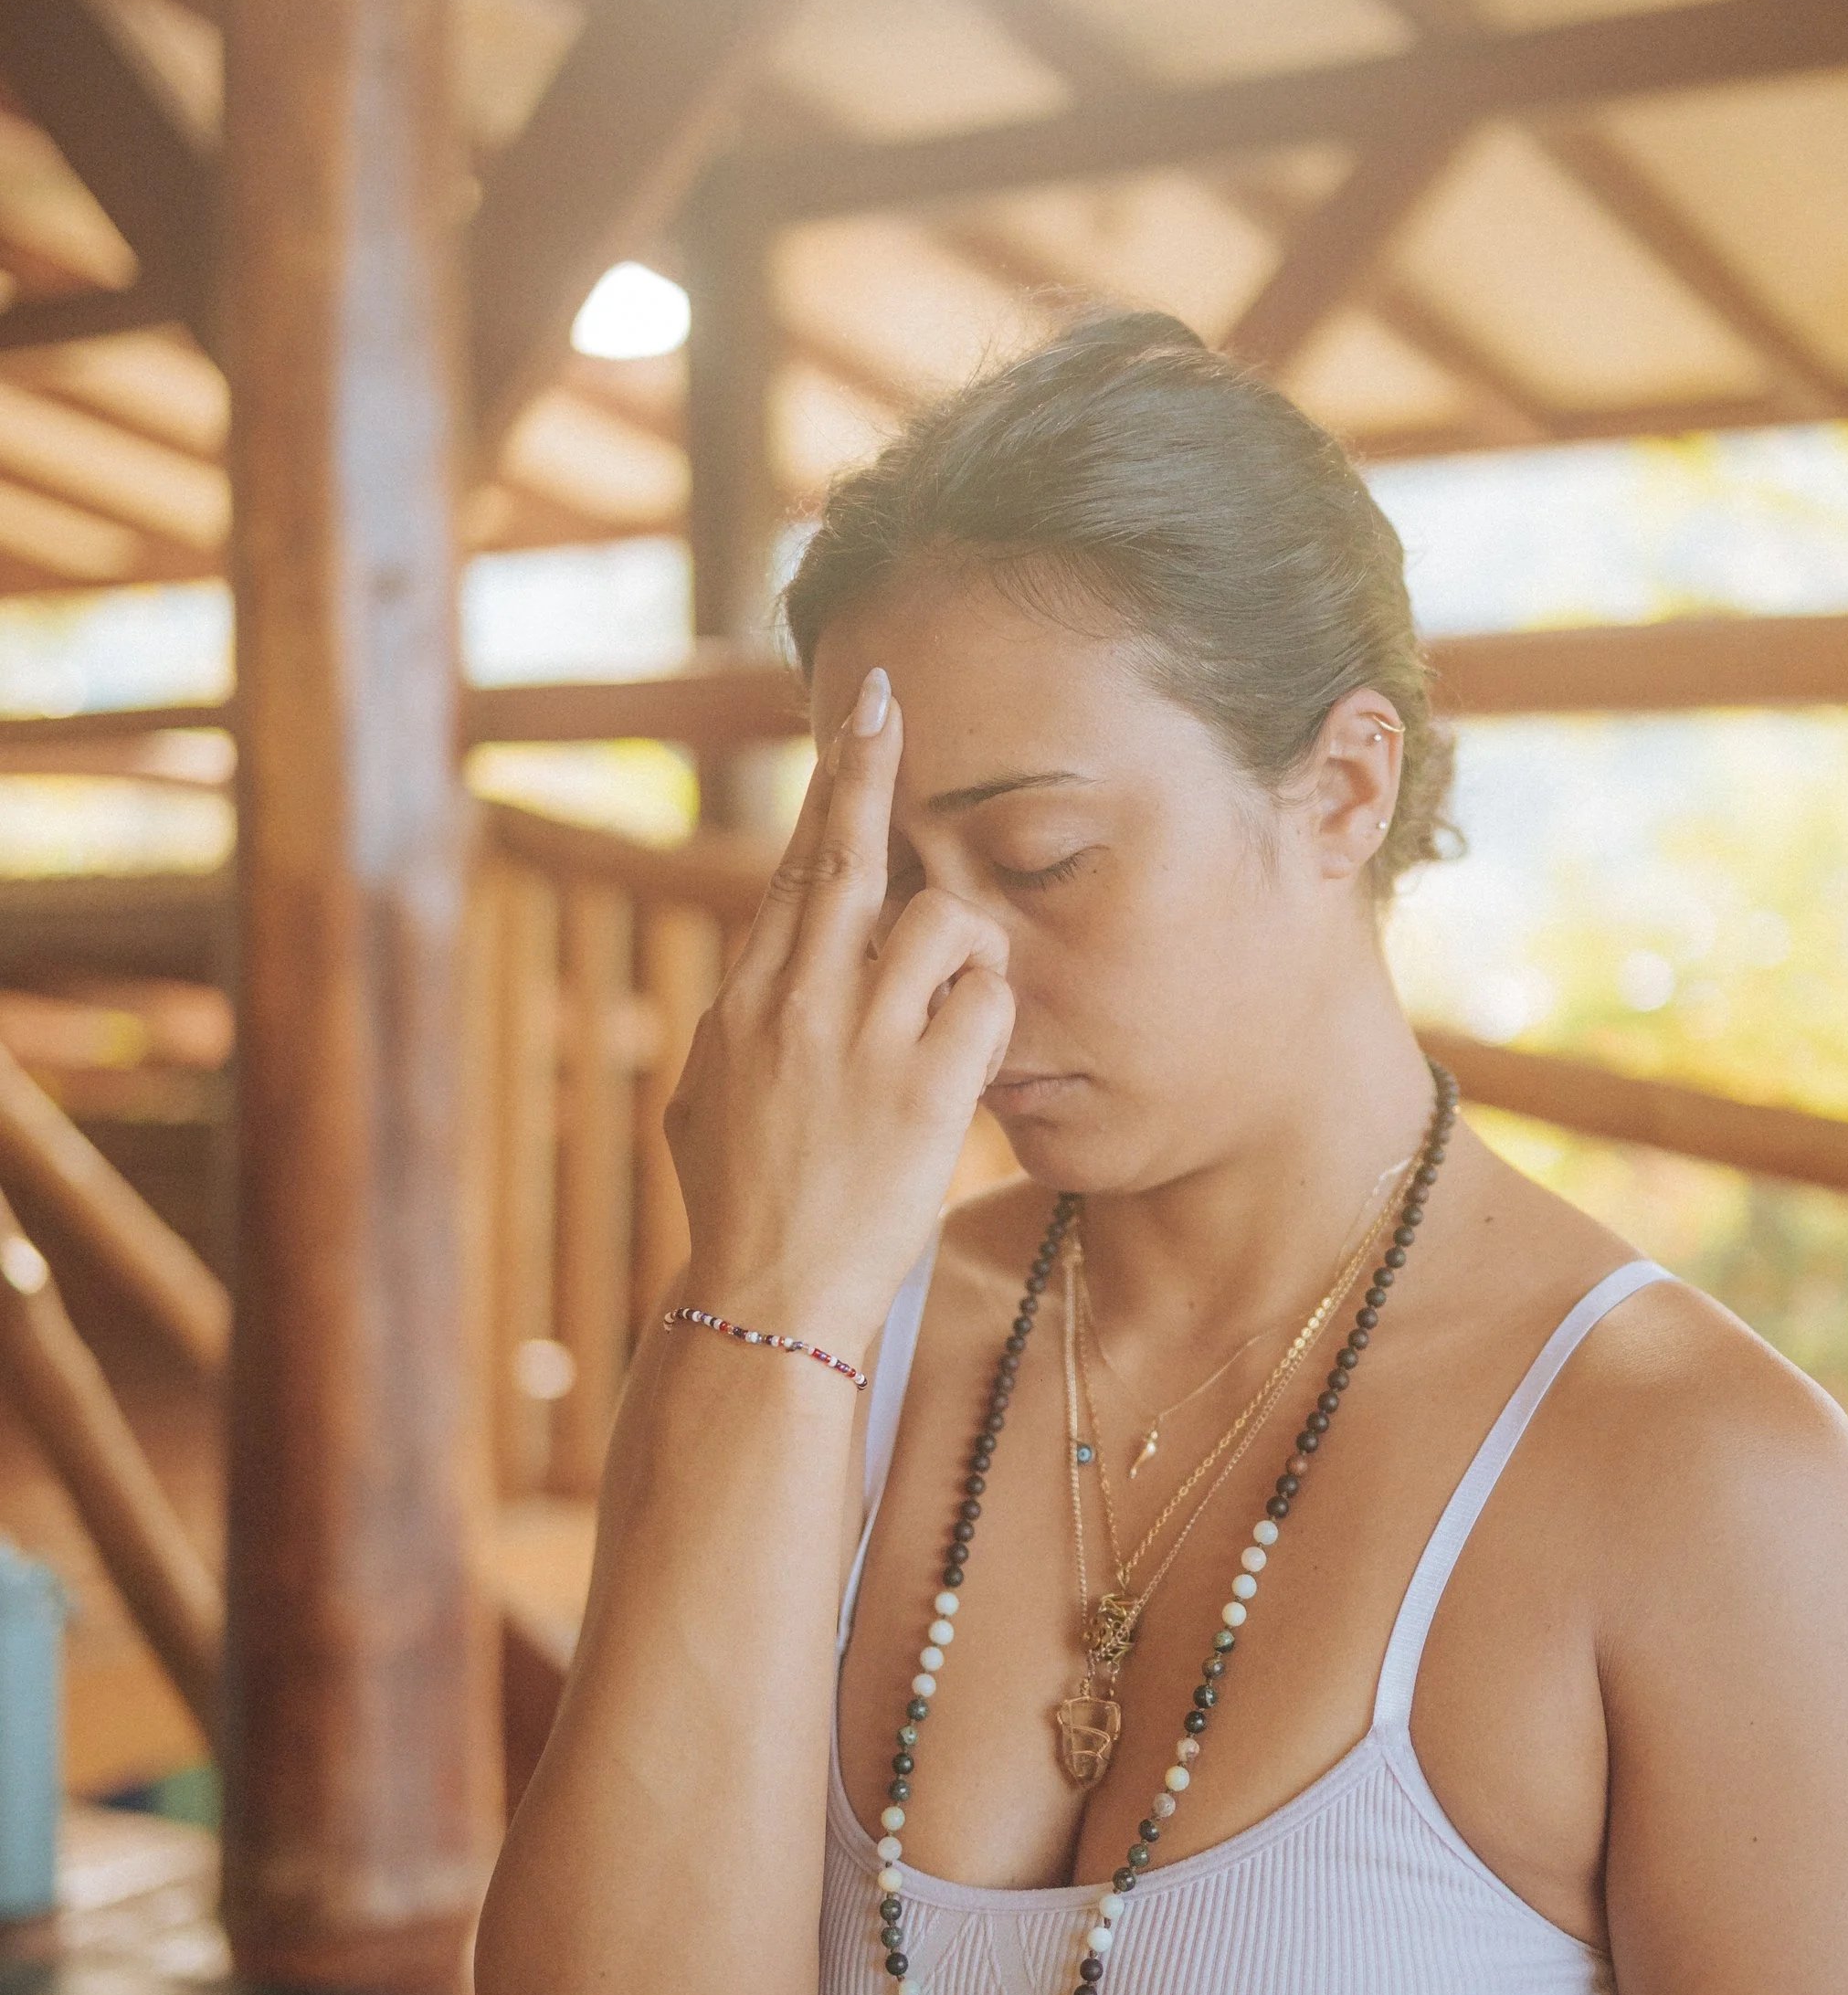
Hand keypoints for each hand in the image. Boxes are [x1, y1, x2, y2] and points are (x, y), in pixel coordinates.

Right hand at [661, 666, 1014, 1360]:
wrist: (768, 1296)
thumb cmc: (739, 1206)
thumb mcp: (706, 1103)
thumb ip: (738, 1030)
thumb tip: (750, 986)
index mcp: (744, 998)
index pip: (792, 868)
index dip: (827, 790)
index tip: (852, 724)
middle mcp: (796, 1001)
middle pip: (845, 852)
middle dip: (868, 765)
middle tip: (887, 698)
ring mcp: (860, 1042)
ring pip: (943, 921)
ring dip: (966, 951)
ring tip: (953, 1012)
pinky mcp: (926, 1092)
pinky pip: (989, 1004)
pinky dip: (993, 1019)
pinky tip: (972, 1063)